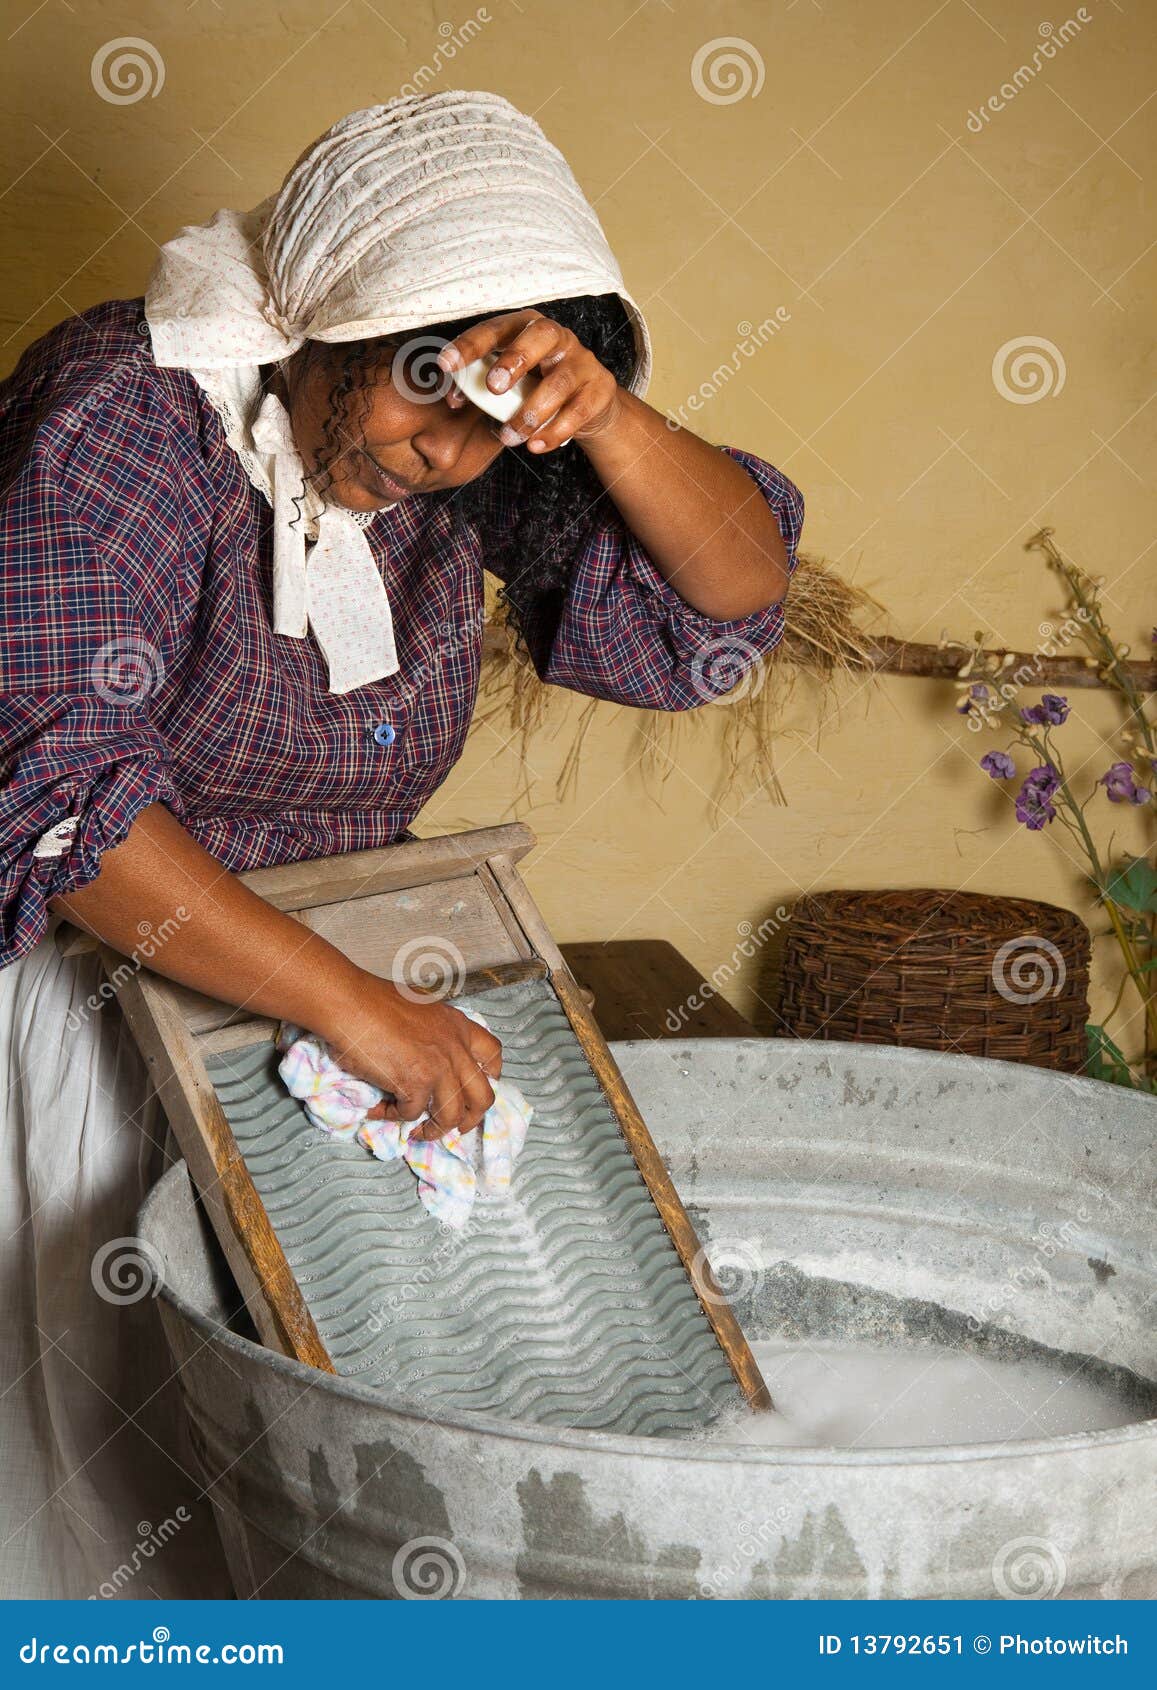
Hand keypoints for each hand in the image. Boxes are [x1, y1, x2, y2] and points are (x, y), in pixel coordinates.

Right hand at [318, 972, 502, 1140]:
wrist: (350, 1003)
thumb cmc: (373, 1000)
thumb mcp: (420, 1009)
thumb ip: (433, 1031)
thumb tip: (425, 1054)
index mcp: (458, 1026)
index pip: (493, 1055)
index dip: (490, 1078)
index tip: (473, 1092)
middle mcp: (456, 1048)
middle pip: (484, 1096)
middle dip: (471, 1119)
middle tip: (455, 1126)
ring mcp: (439, 1067)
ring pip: (452, 1115)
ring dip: (435, 1129)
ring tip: (418, 1131)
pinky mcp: (415, 1083)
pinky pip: (411, 1114)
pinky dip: (394, 1116)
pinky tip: (379, 1109)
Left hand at [437, 310, 622, 454]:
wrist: (590, 406)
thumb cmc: (538, 388)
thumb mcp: (510, 383)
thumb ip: (481, 386)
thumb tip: (452, 398)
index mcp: (525, 327)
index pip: (495, 329)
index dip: (469, 345)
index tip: (446, 365)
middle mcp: (557, 337)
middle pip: (539, 336)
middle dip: (514, 360)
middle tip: (493, 388)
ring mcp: (582, 361)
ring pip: (559, 382)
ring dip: (531, 412)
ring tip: (509, 437)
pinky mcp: (600, 388)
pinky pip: (579, 410)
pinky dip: (555, 431)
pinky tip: (535, 446)